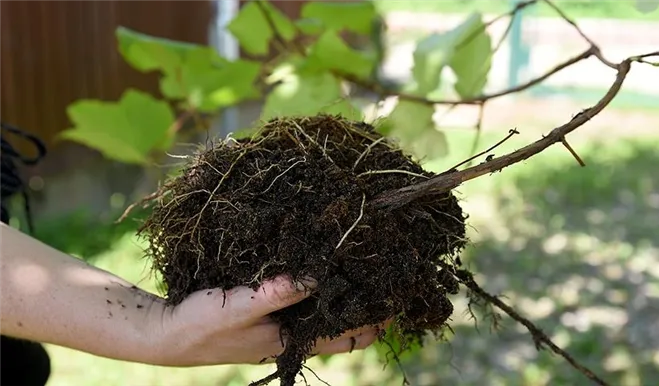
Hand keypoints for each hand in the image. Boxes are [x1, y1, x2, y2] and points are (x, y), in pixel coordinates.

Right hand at [151, 276, 384, 365]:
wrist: (166, 333)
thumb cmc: (200, 326)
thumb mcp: (239, 308)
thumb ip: (277, 294)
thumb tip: (319, 277)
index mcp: (290, 340)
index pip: (347, 336)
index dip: (375, 320)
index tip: (397, 297)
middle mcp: (291, 333)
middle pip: (342, 321)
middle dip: (366, 302)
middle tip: (389, 272)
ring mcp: (279, 321)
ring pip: (324, 307)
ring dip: (343, 290)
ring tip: (364, 262)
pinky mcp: (265, 308)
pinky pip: (302, 296)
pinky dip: (318, 282)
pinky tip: (322, 261)